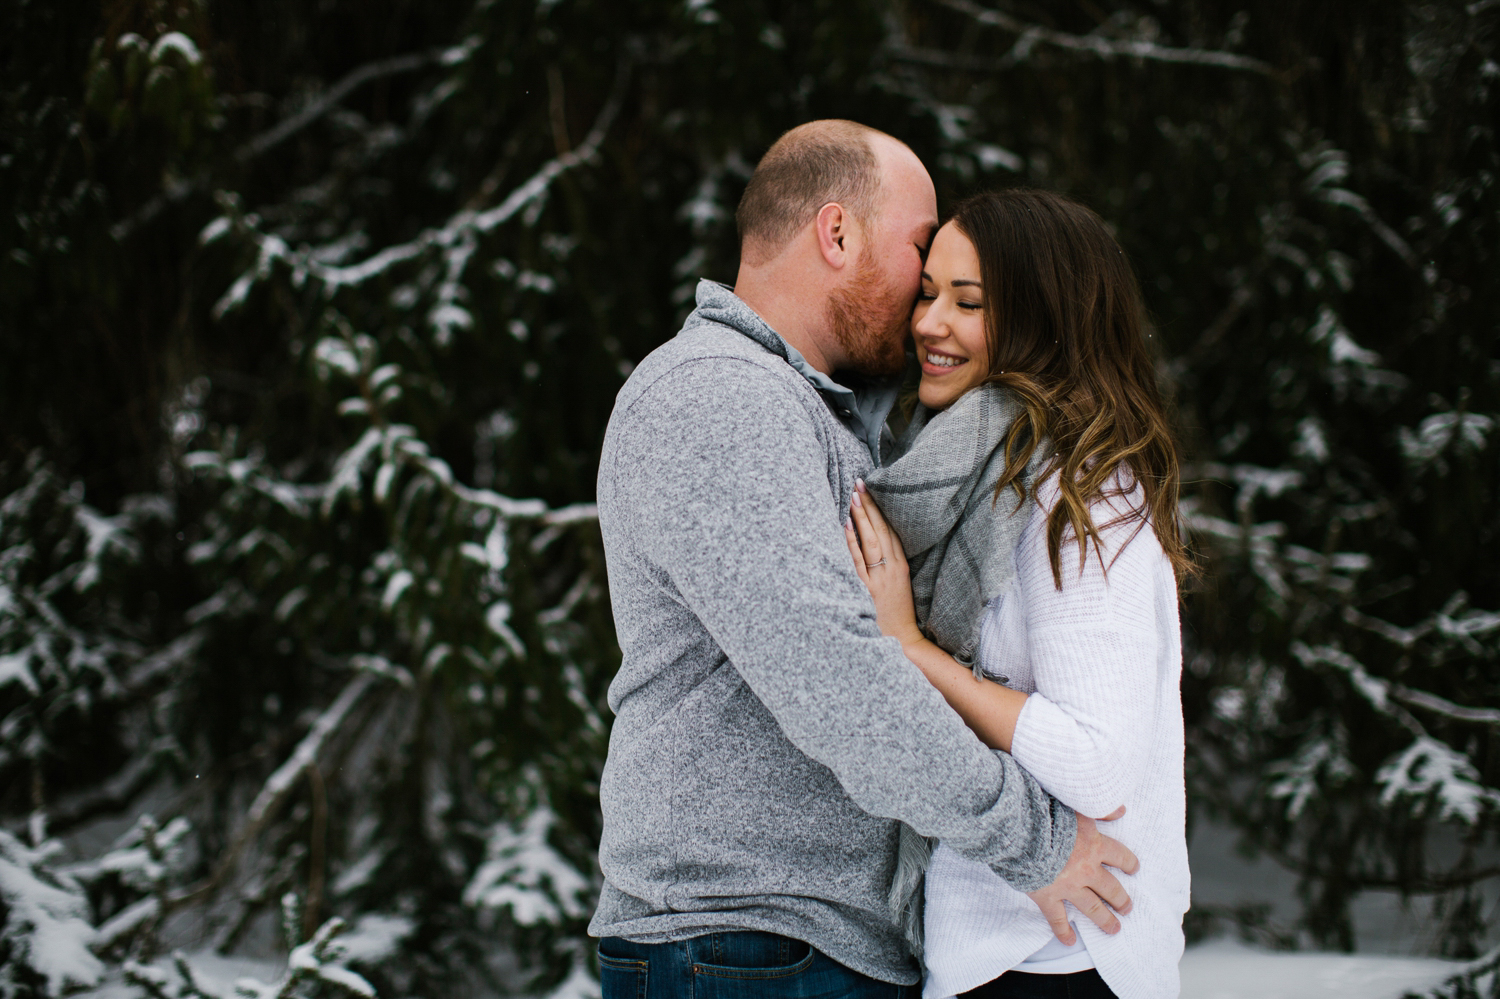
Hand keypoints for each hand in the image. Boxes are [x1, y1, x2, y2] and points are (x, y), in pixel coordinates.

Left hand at [843, 478, 920, 645]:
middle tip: (860, 483)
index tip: (872, 489)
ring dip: (862, 517)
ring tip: (853, 497)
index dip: (881, 508)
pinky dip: (852, 542)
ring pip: (871, 540)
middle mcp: (893, 567)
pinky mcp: (869, 588)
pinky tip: (846, 526)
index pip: (891, 529)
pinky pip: (859, 560)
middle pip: (881, 529)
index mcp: (902, 564)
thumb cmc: (899, 611)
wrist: (902, 638)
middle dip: (870, 505)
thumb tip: (880, 541)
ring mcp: (880, 577)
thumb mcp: (901, 583)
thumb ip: (892, 562)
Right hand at [1025, 809, 1136, 943]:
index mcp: (1094, 845)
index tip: (1134, 869)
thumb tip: (1121, 810)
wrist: (1021, 830)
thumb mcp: (1077, 804)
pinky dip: (1063, 931)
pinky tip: (1069, 941)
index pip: (1120, 856)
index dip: (1129, 863)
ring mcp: (1068, 886)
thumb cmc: (1046, 813)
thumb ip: (1101, 809)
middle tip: (1128, 908)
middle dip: (1122, 900)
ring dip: (1105, 920)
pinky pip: (1057, 919)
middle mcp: (1086, 869)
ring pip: (1092, 908)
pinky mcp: (1047, 896)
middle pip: (1111, 888)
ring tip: (1114, 928)